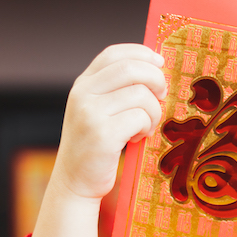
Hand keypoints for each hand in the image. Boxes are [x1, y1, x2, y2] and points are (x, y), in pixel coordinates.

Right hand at [53, 43, 166, 201]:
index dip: (142, 53)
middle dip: (156, 79)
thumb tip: (157, 71)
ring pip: (140, 95)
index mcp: (83, 84)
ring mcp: (89, 113)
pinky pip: (139, 118)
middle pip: (131, 68)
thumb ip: (118, 91)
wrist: (75, 182)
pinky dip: (146, 127)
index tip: (160, 63)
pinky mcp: (101, 134)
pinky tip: (137, 138)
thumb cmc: (96, 147)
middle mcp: (82, 94)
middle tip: (162, 96)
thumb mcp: (99, 111)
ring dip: (153, 111)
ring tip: (145, 126)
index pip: (113, 53)